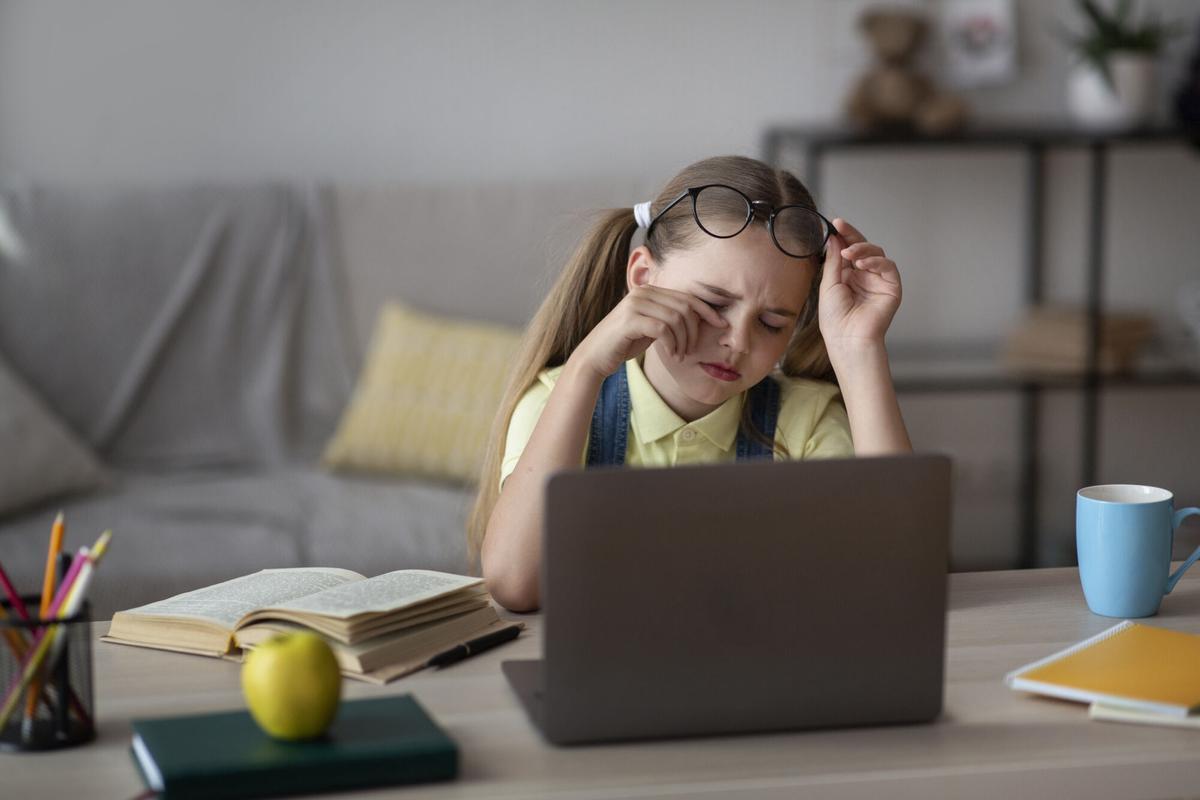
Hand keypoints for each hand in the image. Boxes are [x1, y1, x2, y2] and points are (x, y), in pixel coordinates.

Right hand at [570, 284, 727, 379]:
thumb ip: (669, 318)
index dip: (707, 310)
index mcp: (649, 290)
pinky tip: (672, 355)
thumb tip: (698, 316)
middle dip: (695, 330)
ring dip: (684, 341)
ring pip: (676, 318)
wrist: (595, 356)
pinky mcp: (630, 320)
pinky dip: (673, 344)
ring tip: (680, 355)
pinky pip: (663, 329)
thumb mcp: (651, 327)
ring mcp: (635, 304)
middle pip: (685, 307)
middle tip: (691, 350)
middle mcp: (642, 292)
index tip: (721, 324)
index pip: (687, 296)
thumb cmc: (624, 343)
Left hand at [817, 218, 901, 350]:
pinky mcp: (892, 287)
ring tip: (849, 253)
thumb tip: (834, 238)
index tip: (836, 223)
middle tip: (842, 226)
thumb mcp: (829, 284)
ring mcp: (878, 281)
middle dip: (852, 236)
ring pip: (877, 253)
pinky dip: (876, 261)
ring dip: (862, 249)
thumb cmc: (835, 318)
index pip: (848, 250)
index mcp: (848, 276)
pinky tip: (862, 264)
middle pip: (863, 248)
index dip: (844, 236)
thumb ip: (833, 261)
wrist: (847, 338)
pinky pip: (888, 266)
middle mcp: (864, 276)